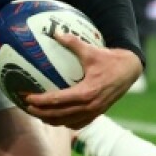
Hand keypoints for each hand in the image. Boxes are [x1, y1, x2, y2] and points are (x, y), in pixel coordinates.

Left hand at [21, 34, 141, 129]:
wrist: (129, 71)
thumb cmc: (109, 60)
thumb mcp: (91, 51)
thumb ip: (73, 43)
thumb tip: (56, 33)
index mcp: (86, 93)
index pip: (57, 100)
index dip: (40, 101)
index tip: (27, 97)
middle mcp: (89, 106)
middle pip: (58, 115)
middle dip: (40, 113)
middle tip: (26, 106)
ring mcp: (93, 112)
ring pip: (66, 122)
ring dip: (50, 119)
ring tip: (37, 113)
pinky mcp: (97, 114)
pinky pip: (77, 123)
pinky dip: (64, 122)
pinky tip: (55, 118)